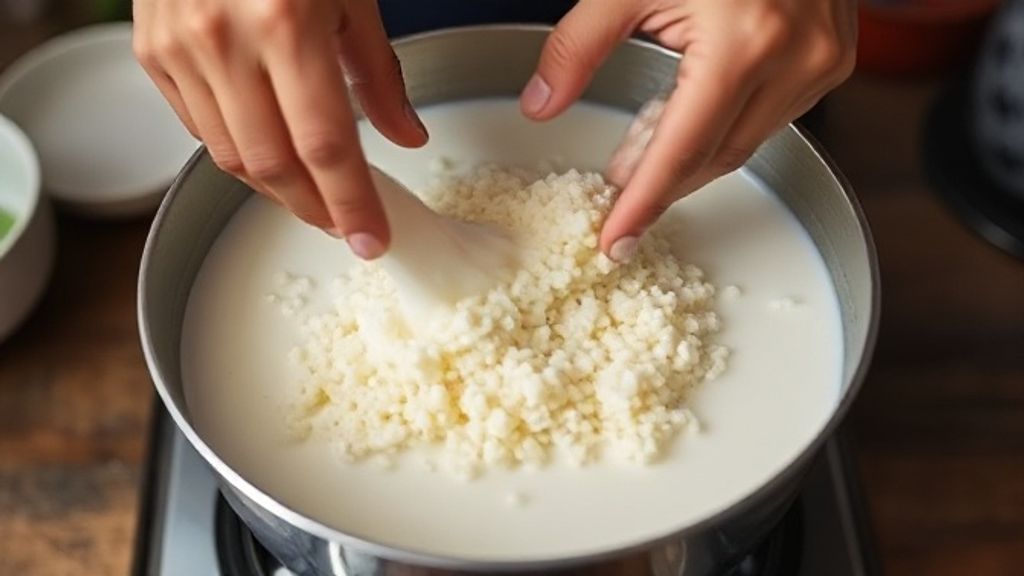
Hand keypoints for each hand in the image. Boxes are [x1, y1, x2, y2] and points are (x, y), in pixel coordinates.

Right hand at [133, 0, 427, 258]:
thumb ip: (380, 74)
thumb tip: (405, 138)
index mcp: (285, 23)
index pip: (325, 146)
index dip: (352, 203)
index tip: (373, 236)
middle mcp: (223, 40)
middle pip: (273, 166)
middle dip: (315, 209)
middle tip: (346, 225)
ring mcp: (178, 48)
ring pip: (230, 157)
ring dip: (277, 190)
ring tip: (315, 195)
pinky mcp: (151, 52)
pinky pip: (198, 129)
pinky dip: (239, 152)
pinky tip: (270, 152)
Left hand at [519, 0, 855, 261]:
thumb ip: (578, 45)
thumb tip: (540, 105)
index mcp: (742, 42)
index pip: (683, 150)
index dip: (644, 203)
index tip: (616, 242)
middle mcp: (794, 60)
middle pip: (715, 158)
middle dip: (662, 185)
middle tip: (617, 196)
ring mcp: (822, 62)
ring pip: (745, 143)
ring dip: (690, 156)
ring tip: (641, 151)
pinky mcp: (833, 60)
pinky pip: (772, 117)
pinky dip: (723, 126)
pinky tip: (686, 115)